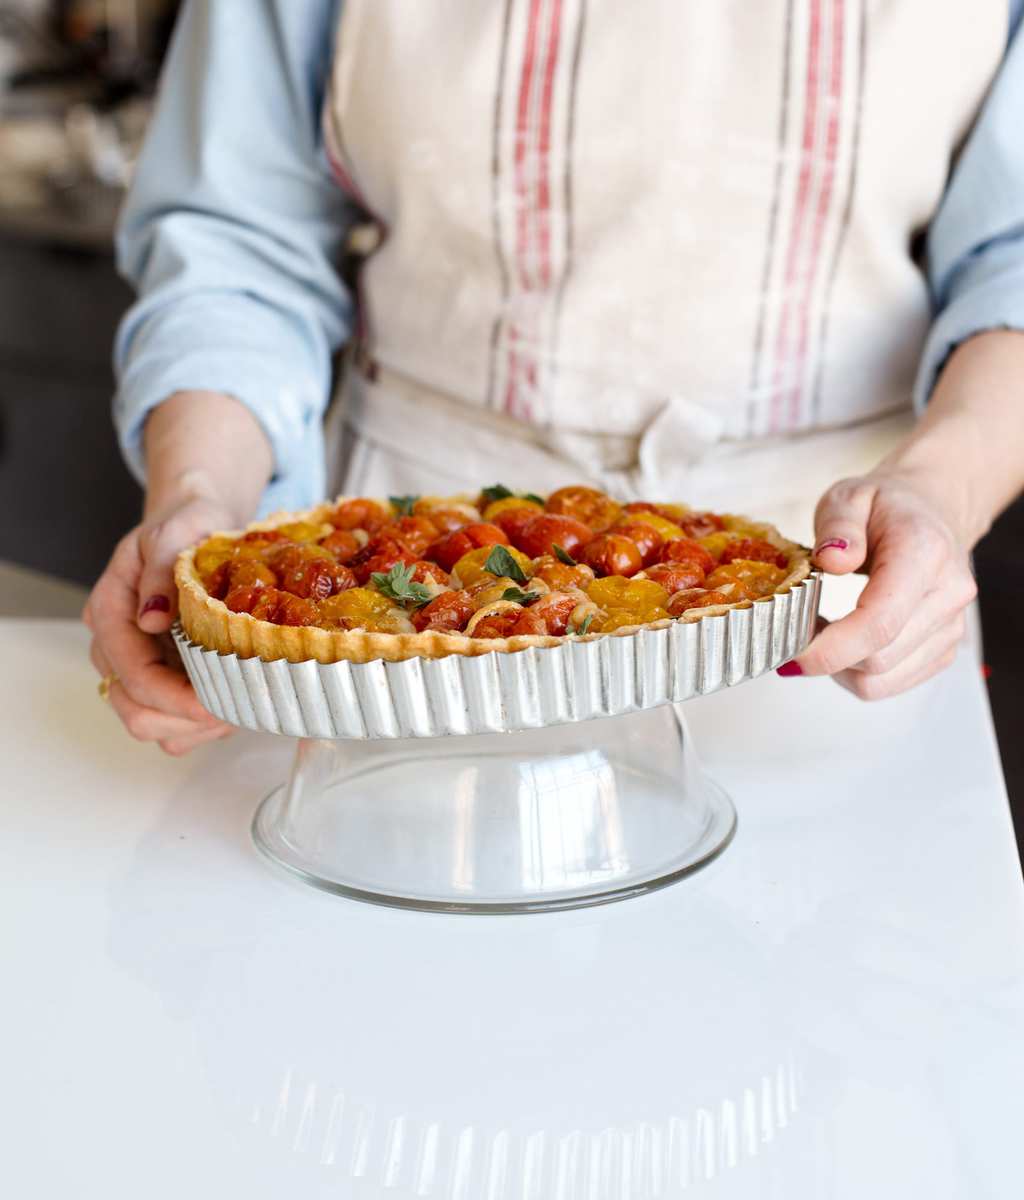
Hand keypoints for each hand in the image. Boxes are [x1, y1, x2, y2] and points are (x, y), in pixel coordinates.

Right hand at [84, 493, 236, 753]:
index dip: (175, 698)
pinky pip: (172, 723)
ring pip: (154, 725)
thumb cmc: (187, 525)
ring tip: (241, 703)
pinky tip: (232, 698)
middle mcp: (116, 647)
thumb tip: (152, 617)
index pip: (133, 675)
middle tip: (239, 707)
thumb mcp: (176, 531)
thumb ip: (161, 570)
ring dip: (196, 727)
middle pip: (135, 712)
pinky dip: (201, 724)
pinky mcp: (161, 676)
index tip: (220, 702)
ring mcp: (137, 665)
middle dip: (187, 719)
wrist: (197, 524)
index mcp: (110, 612)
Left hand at [782, 469, 976, 699]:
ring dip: (839, 668)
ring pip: (881, 681)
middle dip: (826, 656)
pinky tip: (845, 641)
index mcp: (925, 555)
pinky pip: (890, 684)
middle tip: (794, 631)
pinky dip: (857, 673)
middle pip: (878, 659)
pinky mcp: (943, 649)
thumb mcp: (849, 496)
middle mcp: (948, 596)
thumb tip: (831, 560)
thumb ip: (838, 525)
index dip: (830, 649)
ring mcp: (950, 627)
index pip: (880, 623)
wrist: (931, 511)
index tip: (790, 653)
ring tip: (820, 633)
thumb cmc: (885, 507)